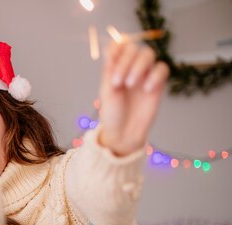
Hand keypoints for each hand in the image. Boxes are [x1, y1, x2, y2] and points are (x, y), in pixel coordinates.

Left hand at [98, 40, 169, 155]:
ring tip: (130, 84)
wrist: (124, 133)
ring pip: (148, 55)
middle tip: (118, 82)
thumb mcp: (106, 92)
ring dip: (139, 66)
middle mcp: (130, 68)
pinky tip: (146, 90)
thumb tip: (110, 49)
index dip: (117, 48)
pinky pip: (162, 69)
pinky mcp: (157, 83)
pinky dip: (155, 76)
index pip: (118, 47)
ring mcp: (144, 74)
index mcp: (114, 68)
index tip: (111, 60)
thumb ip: (110, 71)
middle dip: (126, 62)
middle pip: (134, 48)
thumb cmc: (112, 113)